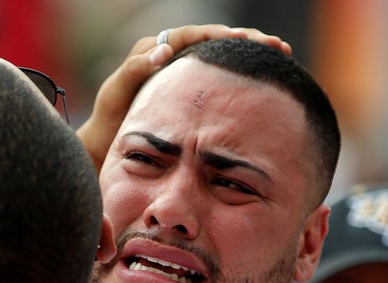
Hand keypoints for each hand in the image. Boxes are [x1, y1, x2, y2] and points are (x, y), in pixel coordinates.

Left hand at [76, 24, 291, 170]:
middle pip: (213, 40)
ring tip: (282, 55)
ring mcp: (179, 72)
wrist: (105, 142)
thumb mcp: (118, 92)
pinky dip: (239, 75)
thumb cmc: (110, 119)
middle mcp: (168, 54)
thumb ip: (135, 70)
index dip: (222, 35)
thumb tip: (164, 50)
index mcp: (153, 49)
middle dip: (247, 40)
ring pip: (220, 56)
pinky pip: (217, 75)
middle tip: (278, 47)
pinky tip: (263, 81)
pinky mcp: (187, 90)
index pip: (193, 35)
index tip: (247, 39)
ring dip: (250, 55)